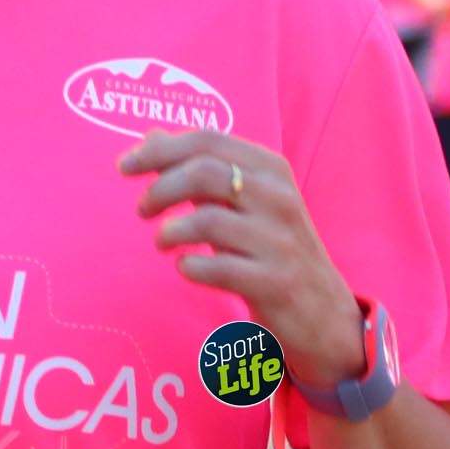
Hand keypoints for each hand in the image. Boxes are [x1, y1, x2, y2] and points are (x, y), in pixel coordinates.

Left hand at [121, 129, 367, 394]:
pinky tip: (186, 268)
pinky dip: (190, 267)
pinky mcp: (275, 282)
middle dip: (160, 189)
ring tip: (162, 242)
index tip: (125, 166)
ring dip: (170, 231)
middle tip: (142, 210)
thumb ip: (202, 169)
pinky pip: (217, 268)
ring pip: (207, 219)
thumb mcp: (244, 202)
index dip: (160, 150)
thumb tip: (152, 135)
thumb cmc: (273, 249)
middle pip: (204, 172)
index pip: (208, 140)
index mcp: (271, 170)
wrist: (324, 313)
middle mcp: (279, 198)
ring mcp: (279, 241)